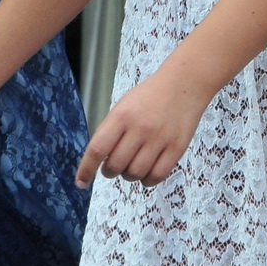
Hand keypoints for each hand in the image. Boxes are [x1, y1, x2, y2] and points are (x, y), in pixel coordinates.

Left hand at [76, 65, 213, 187]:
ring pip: (135, 174)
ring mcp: (160, 138)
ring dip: (128, 176)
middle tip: (113, 166)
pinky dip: (147, 181)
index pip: (97, 149)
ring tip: (132, 166)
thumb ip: (110, 131)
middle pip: (115, 166)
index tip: (81, 182)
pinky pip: (157, 176)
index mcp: (122, 115)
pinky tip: (146, 173)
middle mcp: (140, 128)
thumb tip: (98, 162)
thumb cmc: (149, 97)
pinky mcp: (177, 147)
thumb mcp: (123, 106)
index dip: (86, 169)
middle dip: (109, 171)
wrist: (184, 83)